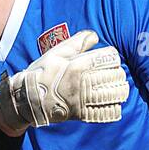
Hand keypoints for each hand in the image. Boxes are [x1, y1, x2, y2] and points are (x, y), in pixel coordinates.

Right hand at [0, 29, 128, 135]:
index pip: (110, 57)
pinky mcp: (83, 114)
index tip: (109, 58)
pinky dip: (114, 108)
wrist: (28, 98)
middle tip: (114, 73)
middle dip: (118, 73)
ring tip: (117, 88)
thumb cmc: (42, 73)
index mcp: (78, 65)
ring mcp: (84, 99)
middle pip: (116, 75)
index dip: (113, 57)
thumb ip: (78, 42)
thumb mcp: (57, 52)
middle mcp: (83, 82)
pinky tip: (112, 103)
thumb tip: (95, 36)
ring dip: (120, 90)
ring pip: (115, 94)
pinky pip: (107, 112)